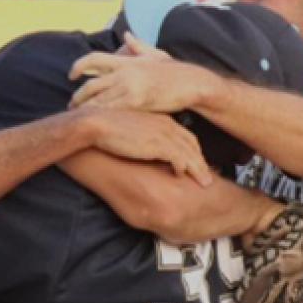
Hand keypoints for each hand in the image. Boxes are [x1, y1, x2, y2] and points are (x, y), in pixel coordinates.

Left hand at [69, 37, 213, 114]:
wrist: (192, 84)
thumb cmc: (174, 72)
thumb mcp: (156, 55)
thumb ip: (138, 47)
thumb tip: (126, 35)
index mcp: (126, 61)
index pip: (94, 58)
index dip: (79, 65)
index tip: (70, 75)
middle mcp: (125, 72)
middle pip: (91, 84)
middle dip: (77, 97)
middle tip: (71, 105)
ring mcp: (130, 87)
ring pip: (98, 100)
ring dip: (86, 110)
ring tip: (78, 118)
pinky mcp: (137, 101)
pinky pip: (112, 111)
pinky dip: (101, 117)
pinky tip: (95, 124)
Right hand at [77, 108, 212, 186]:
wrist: (96, 123)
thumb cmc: (106, 126)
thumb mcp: (129, 127)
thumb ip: (141, 134)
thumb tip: (140, 146)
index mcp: (160, 120)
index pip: (185, 135)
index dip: (192, 150)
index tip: (196, 162)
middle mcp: (166, 125)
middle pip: (192, 144)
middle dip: (201, 160)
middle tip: (206, 174)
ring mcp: (163, 135)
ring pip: (190, 154)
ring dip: (199, 169)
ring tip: (205, 182)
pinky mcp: (158, 145)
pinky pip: (180, 159)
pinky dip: (184, 168)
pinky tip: (182, 176)